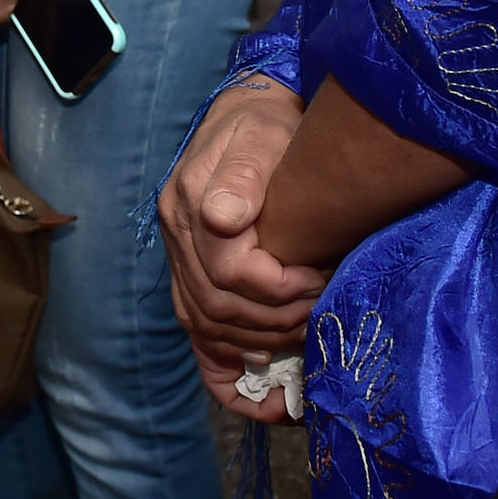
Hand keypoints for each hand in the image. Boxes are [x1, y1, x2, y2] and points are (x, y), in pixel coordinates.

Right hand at [159, 76, 330, 421]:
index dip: (277, 288)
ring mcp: (180, 262)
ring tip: (306, 331)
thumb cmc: (267, 124)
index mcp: (189, 203)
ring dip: (262, 341)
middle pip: (218, 308)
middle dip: (277, 319)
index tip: (317, 277)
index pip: (228, 271)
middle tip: (321, 308)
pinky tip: (265, 386)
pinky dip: (229, 374)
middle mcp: (176, 238)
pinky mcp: (192, 279)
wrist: (254, 112)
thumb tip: (225, 218)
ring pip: (208, 328)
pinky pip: (200, 341)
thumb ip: (242, 174)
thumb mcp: (261, 133)